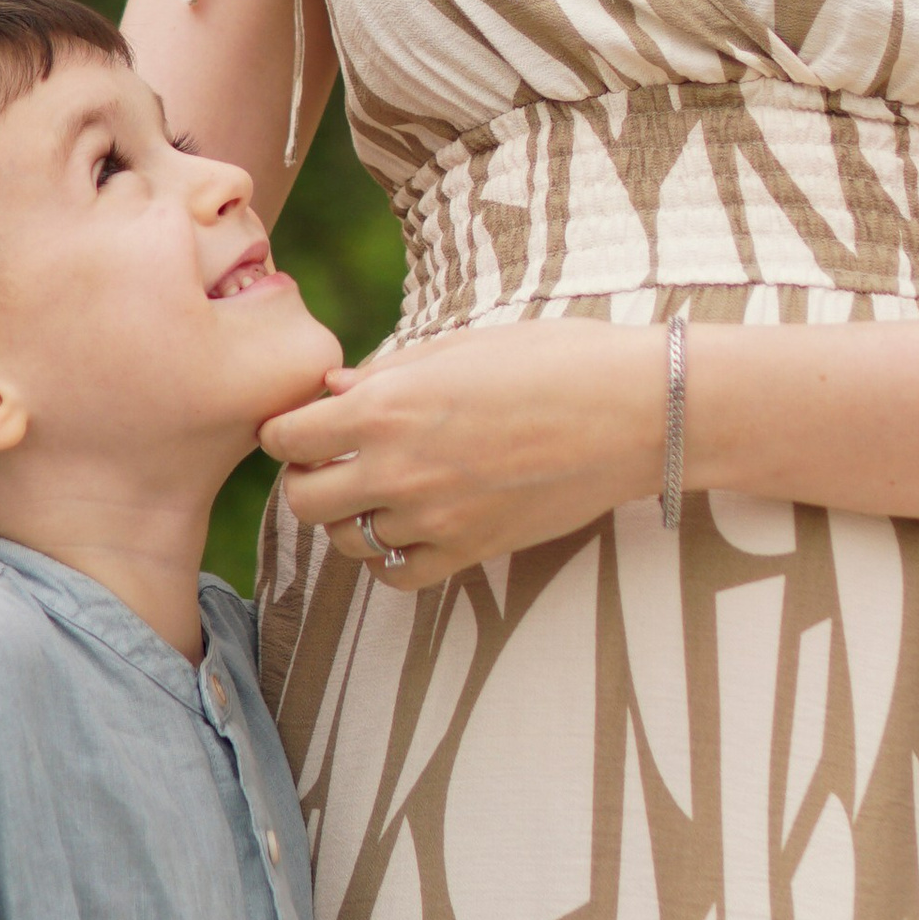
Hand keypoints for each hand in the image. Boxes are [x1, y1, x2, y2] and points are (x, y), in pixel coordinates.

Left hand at [265, 320, 667, 585]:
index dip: (287, 430)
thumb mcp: (459, 346)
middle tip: (334, 460)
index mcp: (386, 406)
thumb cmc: (552, 360)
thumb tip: (333, 391)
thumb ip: (387, 373)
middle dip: (308, 478)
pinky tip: (410, 526)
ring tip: (378, 489)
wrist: (632, 411)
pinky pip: (398, 573)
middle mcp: (398, 468)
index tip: (305, 424)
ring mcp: (433, 517)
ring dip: (349, 517)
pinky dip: (391, 556)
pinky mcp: (470, 551)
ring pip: (346, 541)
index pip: (286, 438)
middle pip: (303, 500)